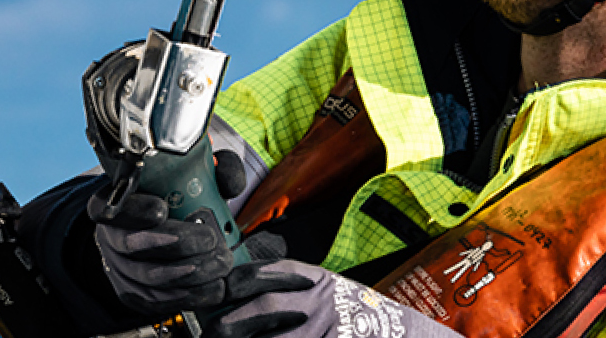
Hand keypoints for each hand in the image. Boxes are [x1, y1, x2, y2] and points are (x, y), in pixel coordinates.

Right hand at [88, 150, 248, 315]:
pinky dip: (188, 296)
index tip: (162, 210)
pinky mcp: (132, 293)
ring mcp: (119, 267)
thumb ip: (215, 173)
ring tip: (220, 264)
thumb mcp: (198, 177)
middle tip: (210, 239)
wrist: (172, 232)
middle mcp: (112, 235)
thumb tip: (230, 184)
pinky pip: (155, 301)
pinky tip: (213, 288)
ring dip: (189, 274)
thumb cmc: (181, 200)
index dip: (133, 210)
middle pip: (132, 244)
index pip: (106, 205)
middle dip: (177, 243)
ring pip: (147, 277)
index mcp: (119, 201)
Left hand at [214, 261, 462, 337]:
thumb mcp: (321, 286)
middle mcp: (316, 300)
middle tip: (210, 333)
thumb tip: (233, 290)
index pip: (260, 274)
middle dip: (228, 324)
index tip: (210, 295)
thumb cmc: (349, 310)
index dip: (230, 285)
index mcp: (310, 278)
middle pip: (261, 309)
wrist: (396, 332)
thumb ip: (286, 286)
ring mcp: (321, 329)